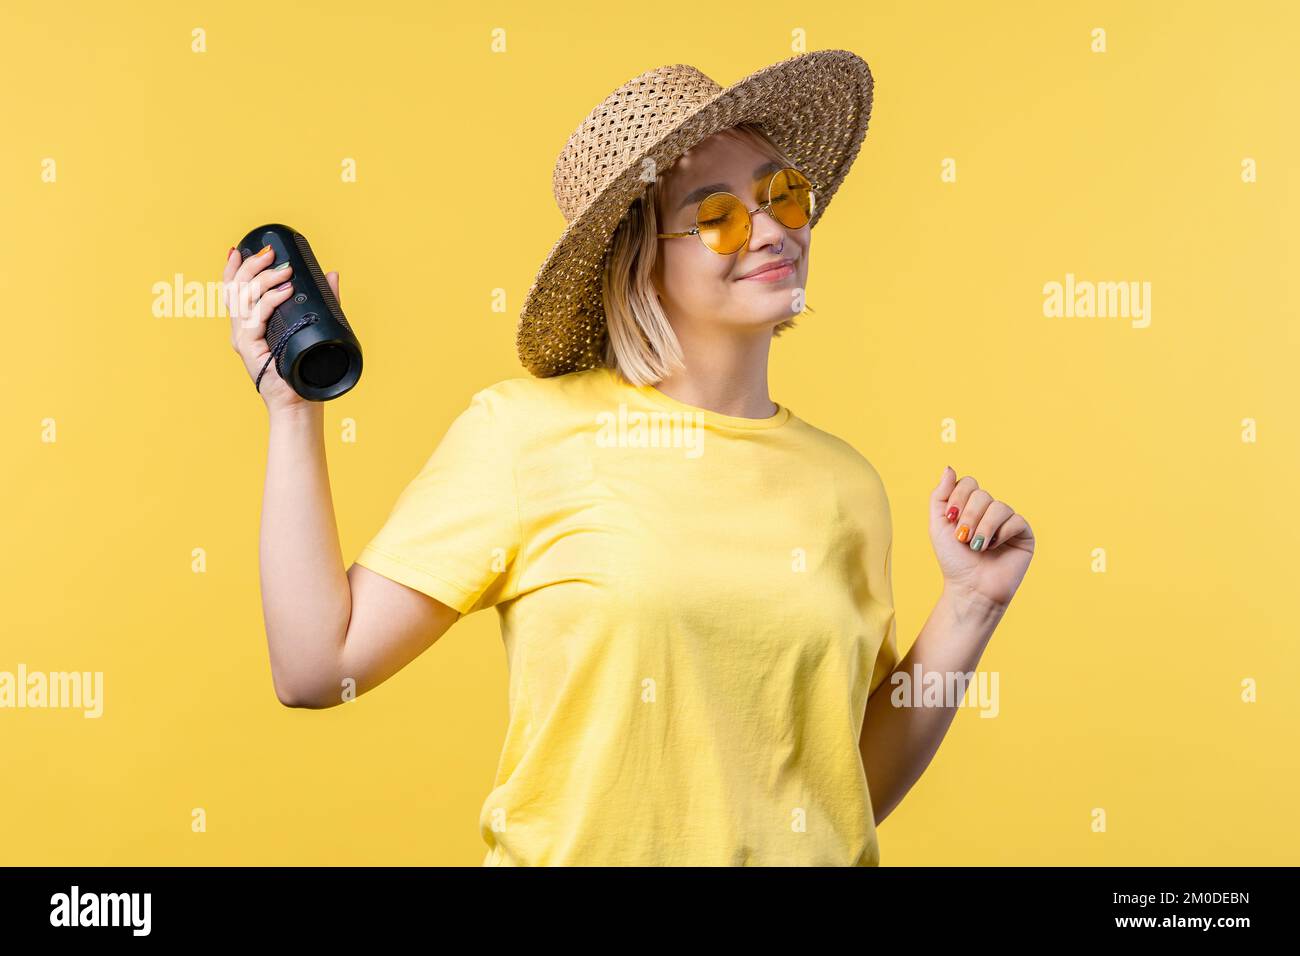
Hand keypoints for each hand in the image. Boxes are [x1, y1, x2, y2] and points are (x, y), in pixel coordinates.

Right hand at [223, 244, 340, 414]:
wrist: (300, 404)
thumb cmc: (305, 370)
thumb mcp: (314, 326)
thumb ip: (323, 300)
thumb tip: (333, 274)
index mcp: (251, 323)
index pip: (235, 290)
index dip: (234, 268)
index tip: (243, 248)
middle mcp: (242, 329)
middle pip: (236, 289)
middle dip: (252, 266)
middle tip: (272, 254)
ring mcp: (243, 339)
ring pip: (243, 299)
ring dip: (264, 280)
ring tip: (286, 271)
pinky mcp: (249, 350)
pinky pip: (254, 319)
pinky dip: (269, 302)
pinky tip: (285, 292)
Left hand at [928, 465, 1033, 608]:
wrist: (970, 588)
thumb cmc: (954, 560)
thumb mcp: (938, 525)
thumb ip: (940, 495)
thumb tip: (949, 468)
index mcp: (971, 506)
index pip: (968, 483)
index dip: (958, 498)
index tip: (950, 519)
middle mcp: (990, 511)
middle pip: (982, 493)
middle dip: (969, 516)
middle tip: (963, 538)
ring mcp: (1008, 521)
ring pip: (998, 506)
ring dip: (983, 528)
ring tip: (978, 547)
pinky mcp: (1024, 534)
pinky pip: (1015, 520)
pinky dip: (1001, 534)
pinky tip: (995, 548)